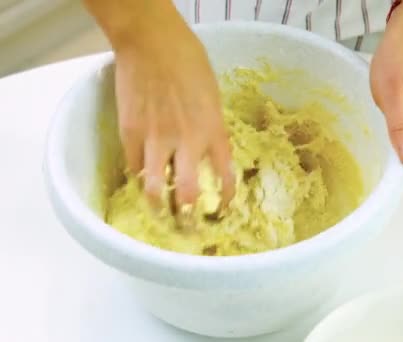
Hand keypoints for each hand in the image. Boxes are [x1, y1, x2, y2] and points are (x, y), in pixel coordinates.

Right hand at [113, 20, 233, 207]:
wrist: (153, 43)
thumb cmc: (189, 62)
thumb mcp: (212, 98)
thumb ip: (211, 128)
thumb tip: (205, 150)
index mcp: (214, 131)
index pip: (225, 177)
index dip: (225, 199)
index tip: (222, 209)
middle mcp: (188, 142)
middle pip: (189, 194)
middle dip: (188, 216)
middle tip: (187, 225)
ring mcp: (156, 139)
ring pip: (155, 189)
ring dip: (157, 206)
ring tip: (158, 214)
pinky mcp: (130, 133)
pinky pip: (133, 167)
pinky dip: (137, 177)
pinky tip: (140, 180)